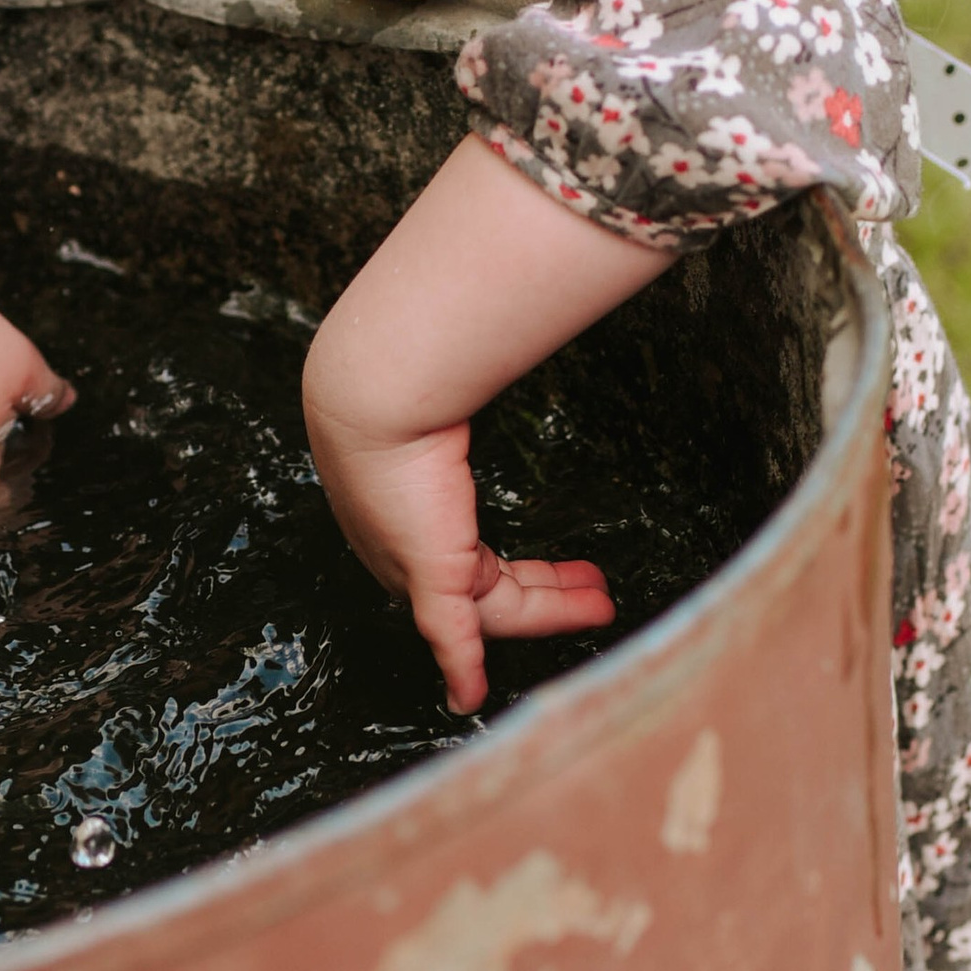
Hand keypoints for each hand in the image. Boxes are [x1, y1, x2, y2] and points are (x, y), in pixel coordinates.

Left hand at [302, 136, 672, 712]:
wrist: (370, 379)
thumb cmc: (406, 361)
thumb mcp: (455, 363)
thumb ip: (489, 339)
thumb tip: (521, 275)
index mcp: (410, 499)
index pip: (471, 544)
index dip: (522, 561)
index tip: (571, 565)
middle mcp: (405, 538)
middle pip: (486, 586)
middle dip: (546, 594)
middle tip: (600, 593)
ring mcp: (412, 561)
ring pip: (488, 608)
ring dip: (545, 612)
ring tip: (601, 604)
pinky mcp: (423, 572)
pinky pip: (450, 634)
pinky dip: (462, 667)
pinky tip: (471, 695)